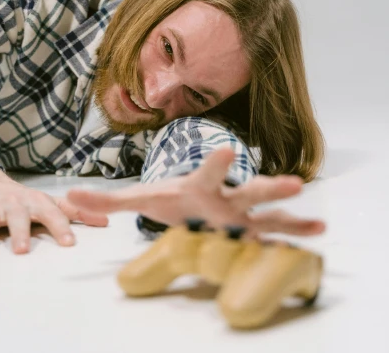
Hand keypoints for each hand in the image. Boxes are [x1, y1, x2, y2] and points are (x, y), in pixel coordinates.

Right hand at [0, 167, 108, 255]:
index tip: (69, 244)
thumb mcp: (50, 202)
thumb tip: (107, 221)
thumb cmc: (25, 200)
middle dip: (18, 233)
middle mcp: (12, 205)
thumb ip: (76, 213)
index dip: (60, 228)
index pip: (51, 214)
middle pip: (17, 218)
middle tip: (21, 250)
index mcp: (34, 203)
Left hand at [67, 148, 325, 236]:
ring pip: (268, 214)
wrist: (192, 202)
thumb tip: (69, 197)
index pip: (207, 172)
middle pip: (248, 191)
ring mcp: (241, 216)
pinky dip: (294, 239)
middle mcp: (225, 198)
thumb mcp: (140, 200)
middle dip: (269, 187)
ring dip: (291, 218)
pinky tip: (318, 239)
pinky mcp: (248, 235)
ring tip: (319, 223)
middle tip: (294, 183)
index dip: (216, 163)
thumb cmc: (169, 200)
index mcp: (199, 187)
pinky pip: (274, 237)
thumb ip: (108, 201)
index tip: (230, 148)